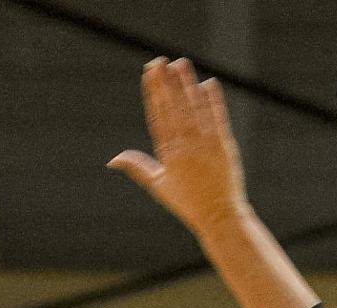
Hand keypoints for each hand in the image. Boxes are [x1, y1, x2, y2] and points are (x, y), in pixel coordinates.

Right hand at [109, 57, 248, 235]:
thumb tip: (112, 160)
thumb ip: (138, 168)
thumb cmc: (188, 203)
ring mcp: (205, 146)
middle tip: (161, 60)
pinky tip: (209, 83)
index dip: (153, 93)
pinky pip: (218, 119)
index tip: (149, 73)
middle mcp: (185, 148)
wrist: (219, 217)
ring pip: (194, 110)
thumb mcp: (159, 186)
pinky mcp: (224, 147)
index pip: (157, 116)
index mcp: (167, 155)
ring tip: (181, 63)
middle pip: (173, 109)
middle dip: (166, 83)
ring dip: (187, 85)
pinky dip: (214, 101)